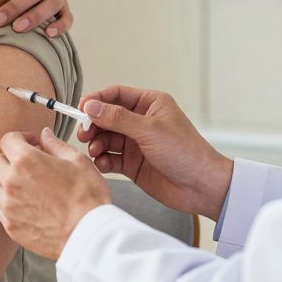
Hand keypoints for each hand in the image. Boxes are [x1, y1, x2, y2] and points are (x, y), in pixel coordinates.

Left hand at [0, 128, 110, 259]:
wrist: (88, 234)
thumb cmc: (87, 199)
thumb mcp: (78, 161)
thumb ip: (56, 145)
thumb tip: (45, 136)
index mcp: (26, 161)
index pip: (8, 140)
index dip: (20, 138)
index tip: (30, 144)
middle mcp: (12, 182)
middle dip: (12, 159)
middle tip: (30, 165)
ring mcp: (9, 206)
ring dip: (6, 182)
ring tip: (26, 186)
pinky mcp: (10, 226)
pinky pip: (0, 209)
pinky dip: (9, 205)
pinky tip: (27, 205)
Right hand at [78, 86, 233, 220]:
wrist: (200, 186)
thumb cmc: (185, 151)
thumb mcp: (149, 130)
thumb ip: (117, 118)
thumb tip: (90, 106)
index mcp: (149, 104)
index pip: (115, 94)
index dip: (96, 100)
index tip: (80, 110)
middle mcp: (141, 121)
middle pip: (106, 116)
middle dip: (93, 124)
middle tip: (84, 134)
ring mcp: (135, 143)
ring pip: (105, 137)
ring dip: (96, 143)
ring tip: (96, 150)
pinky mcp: (132, 163)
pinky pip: (109, 157)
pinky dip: (102, 160)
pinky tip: (103, 163)